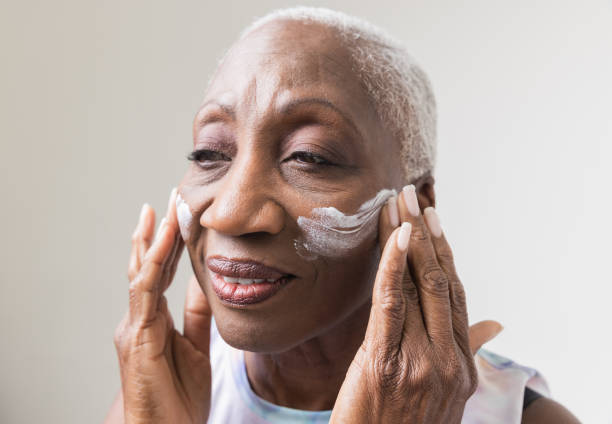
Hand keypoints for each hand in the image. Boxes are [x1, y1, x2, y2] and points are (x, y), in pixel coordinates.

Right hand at [111, 188, 212, 423]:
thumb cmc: (179, 398)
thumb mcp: (197, 346)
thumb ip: (197, 315)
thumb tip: (207, 282)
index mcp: (152, 320)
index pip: (161, 272)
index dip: (171, 243)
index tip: (181, 214)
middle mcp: (139, 318)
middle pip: (148, 265)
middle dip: (159, 230)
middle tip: (171, 197)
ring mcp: (134, 325)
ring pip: (143, 271)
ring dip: (155, 237)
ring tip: (163, 207)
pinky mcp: (136, 336)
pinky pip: (144, 291)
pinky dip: (153, 263)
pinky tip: (162, 240)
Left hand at [330, 186, 501, 422]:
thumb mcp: (445, 393)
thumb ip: (468, 351)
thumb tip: (495, 323)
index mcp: (462, 364)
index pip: (454, 295)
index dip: (443, 253)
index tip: (433, 220)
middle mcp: (448, 359)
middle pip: (439, 282)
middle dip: (425, 234)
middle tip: (412, 196)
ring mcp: (422, 362)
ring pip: (418, 286)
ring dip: (407, 238)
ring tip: (398, 203)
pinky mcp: (386, 362)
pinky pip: (391, 304)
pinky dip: (393, 266)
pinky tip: (394, 236)